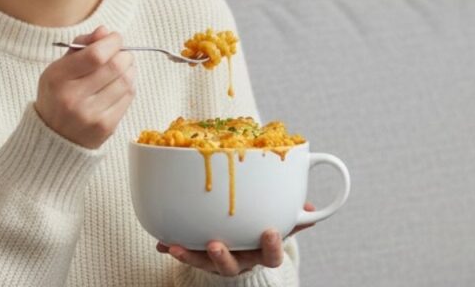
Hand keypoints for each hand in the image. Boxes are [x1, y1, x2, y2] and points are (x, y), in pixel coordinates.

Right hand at [35, 26, 135, 148]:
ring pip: (126, 81)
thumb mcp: (58, 68)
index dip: (112, 42)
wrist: (53, 137)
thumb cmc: (58, 96)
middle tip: (122, 53)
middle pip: (115, 67)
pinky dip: (129, 85)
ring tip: (122, 67)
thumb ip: (81, 47)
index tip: (115, 38)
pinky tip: (120, 84)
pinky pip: (128, 98)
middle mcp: (73, 98)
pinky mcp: (105, 127)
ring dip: (130, 69)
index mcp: (58, 79)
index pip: (96, 55)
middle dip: (124, 54)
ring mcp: (90, 115)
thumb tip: (105, 31)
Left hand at [156, 203, 315, 276]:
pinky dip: (172, 248)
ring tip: (176, 247)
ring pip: (204, 264)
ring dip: (190, 256)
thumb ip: (295, 216)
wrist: (244, 249)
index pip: (271, 256)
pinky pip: (185, 254)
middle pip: (232, 266)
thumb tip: (313, 209)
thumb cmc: (262, 231)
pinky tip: (161, 241)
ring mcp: (218, 261)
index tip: (270, 232)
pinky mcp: (200, 256)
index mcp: (261, 253)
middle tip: (216, 245)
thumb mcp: (280, 224)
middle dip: (223, 258)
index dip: (271, 247)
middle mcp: (240, 260)